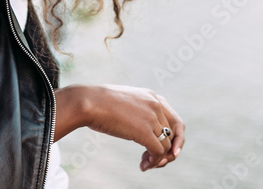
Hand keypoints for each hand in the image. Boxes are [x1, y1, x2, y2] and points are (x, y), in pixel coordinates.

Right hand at [54, 84, 185, 170]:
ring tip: (146, 164)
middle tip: (160, 161)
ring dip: (159, 159)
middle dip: (169, 150)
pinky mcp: (144, 131)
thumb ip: (137, 111)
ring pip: (167, 145)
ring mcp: (151, 117)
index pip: (174, 119)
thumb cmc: (99, 103)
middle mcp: (156, 105)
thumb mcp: (124, 103)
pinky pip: (158, 151)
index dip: (174, 137)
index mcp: (152, 96)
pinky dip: (153, 162)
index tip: (166, 149)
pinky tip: (143, 166)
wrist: (88, 102)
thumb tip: (139, 127)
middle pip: (174, 133)